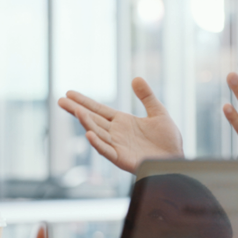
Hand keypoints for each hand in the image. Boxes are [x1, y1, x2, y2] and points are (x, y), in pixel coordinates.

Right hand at [58, 77, 182, 173]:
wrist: (176, 159)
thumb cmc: (168, 140)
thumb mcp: (158, 113)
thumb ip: (147, 97)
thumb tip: (136, 78)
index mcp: (123, 122)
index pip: (99, 109)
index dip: (84, 101)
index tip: (69, 93)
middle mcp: (116, 133)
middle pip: (92, 119)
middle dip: (77, 110)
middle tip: (61, 100)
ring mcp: (117, 146)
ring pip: (97, 133)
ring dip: (86, 123)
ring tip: (76, 111)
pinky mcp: (122, 158)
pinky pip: (107, 151)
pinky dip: (98, 143)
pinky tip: (89, 134)